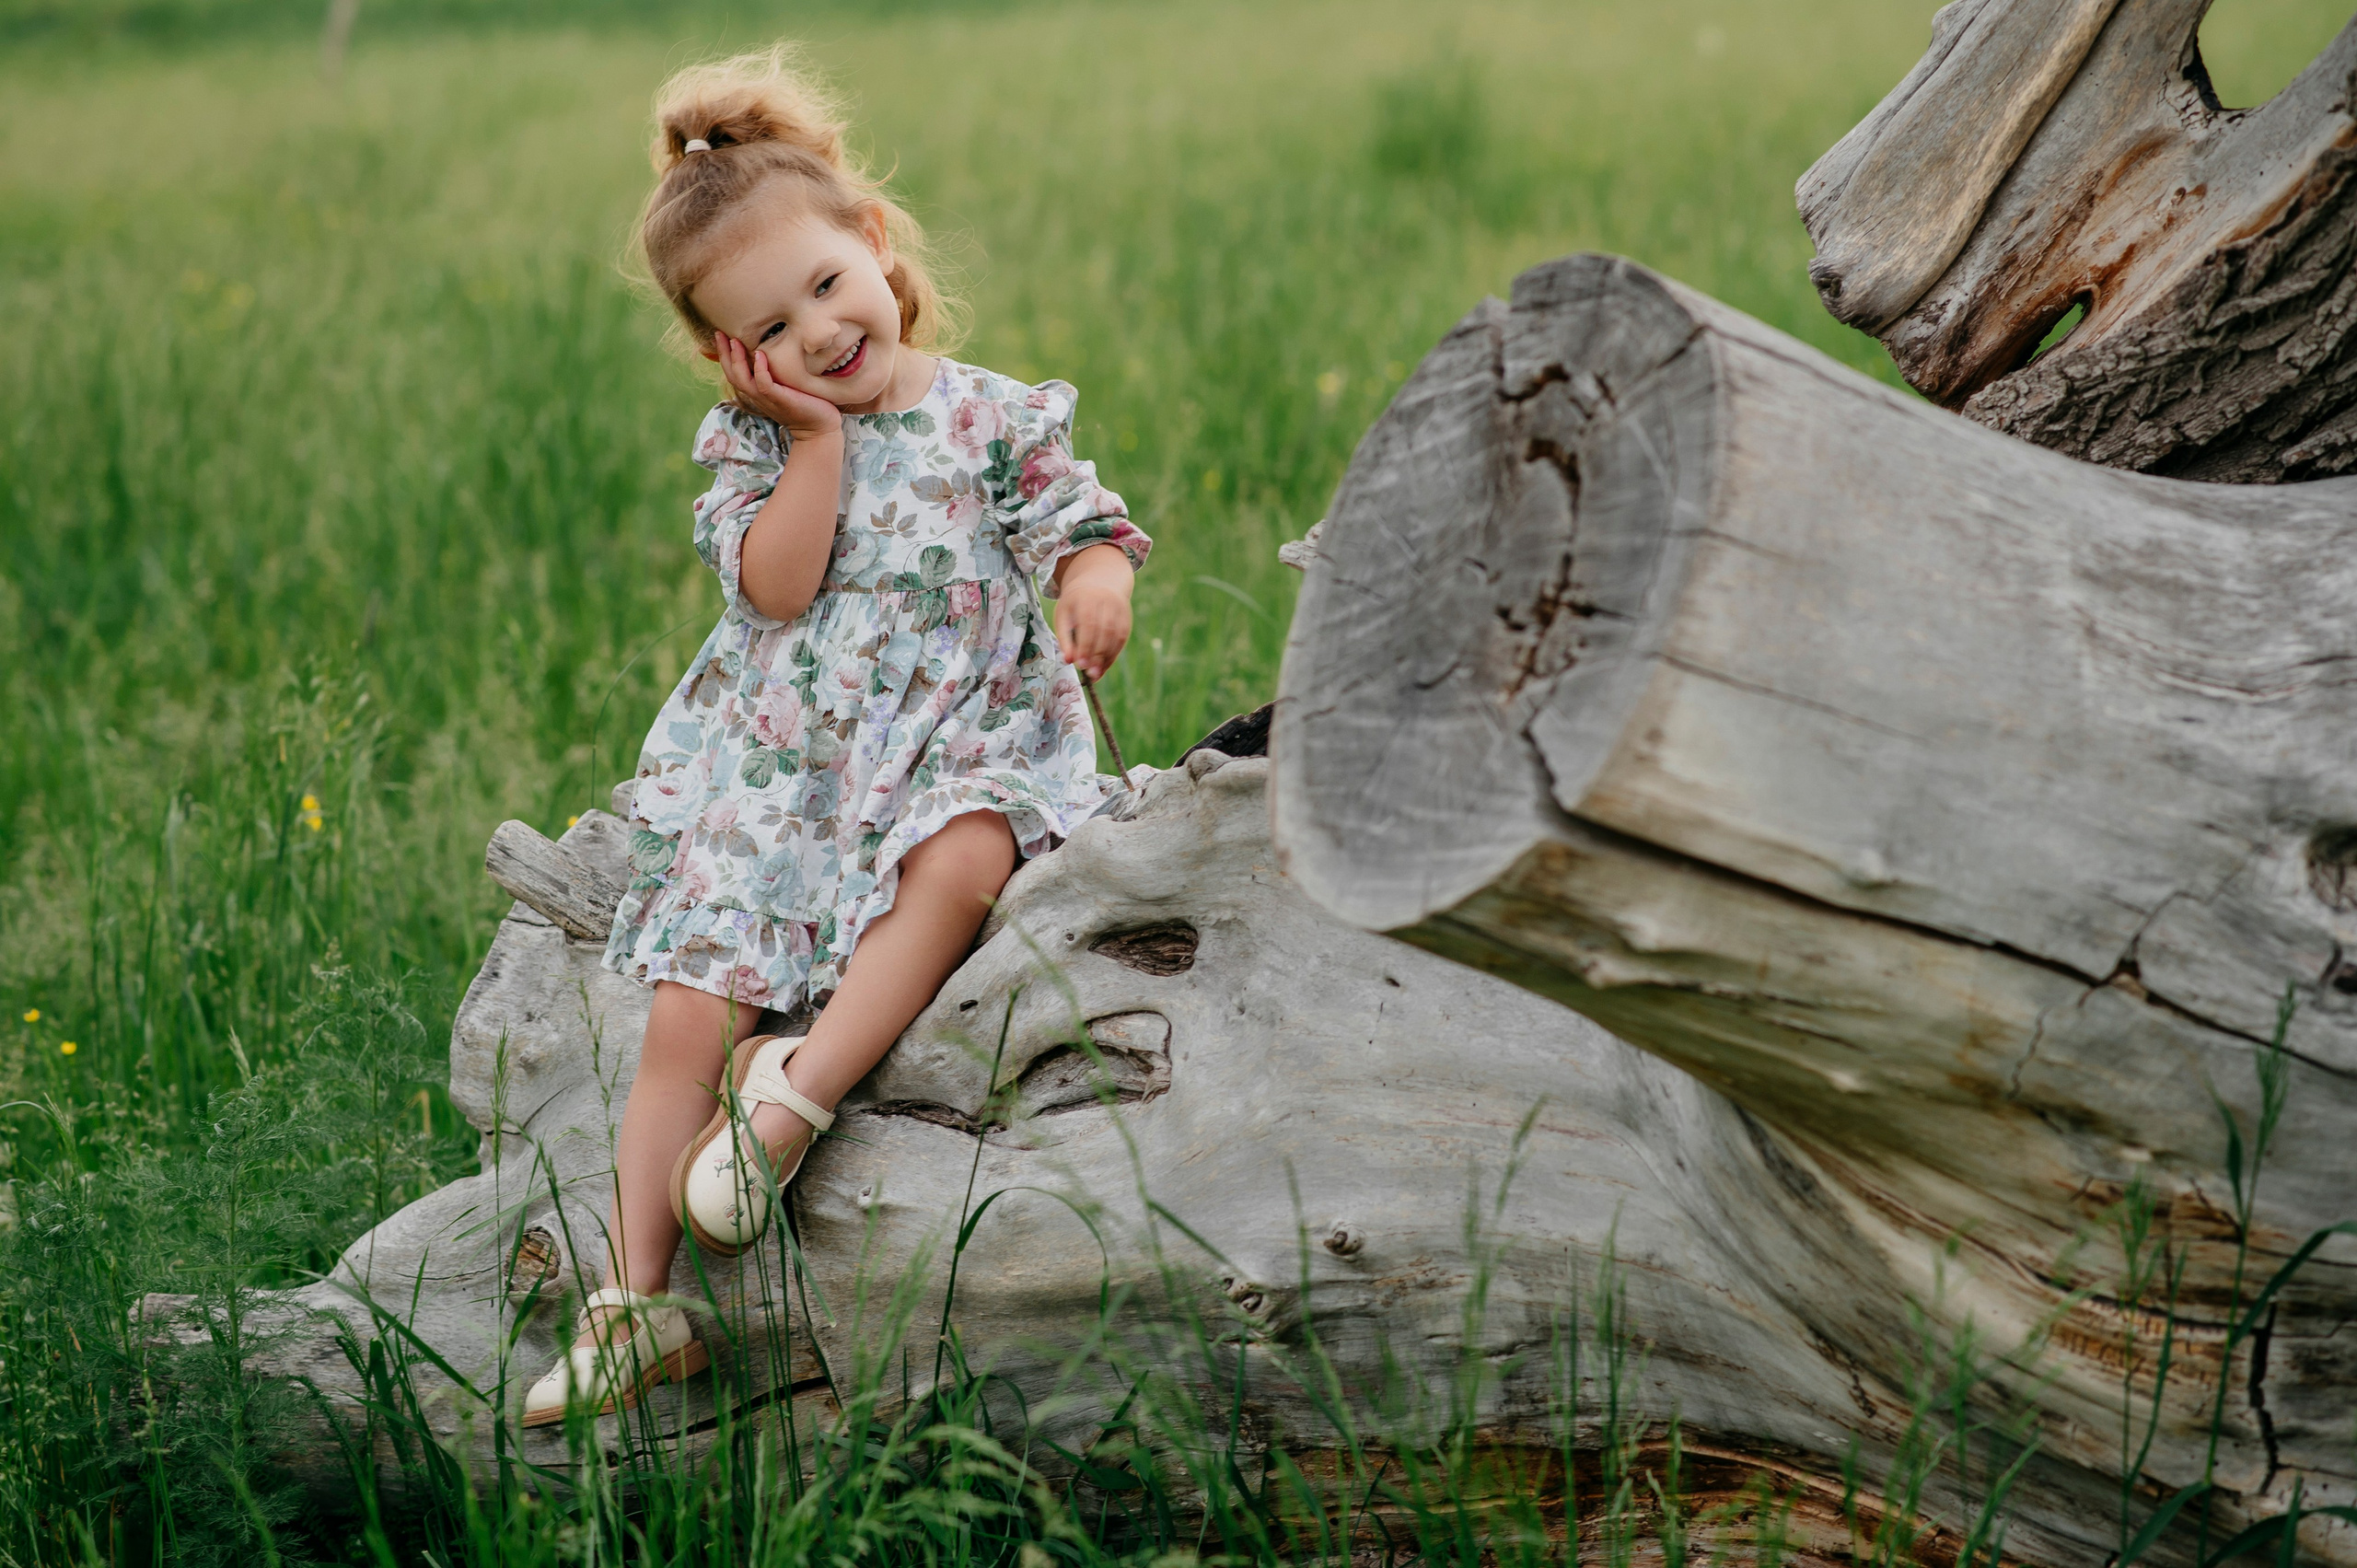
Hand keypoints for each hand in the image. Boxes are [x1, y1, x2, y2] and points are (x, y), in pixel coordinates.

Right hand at [714, 333, 843, 442]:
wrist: (819, 427)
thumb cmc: (805, 403)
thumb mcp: (786, 384)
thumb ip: (775, 371)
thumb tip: (771, 349)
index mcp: (756, 390)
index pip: (733, 372)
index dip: (724, 355)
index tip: (720, 334)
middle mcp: (757, 395)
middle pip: (732, 375)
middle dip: (724, 354)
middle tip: (719, 333)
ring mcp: (767, 399)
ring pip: (743, 380)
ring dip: (736, 360)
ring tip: (735, 341)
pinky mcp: (780, 400)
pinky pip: (764, 385)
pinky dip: (760, 370)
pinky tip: (760, 354)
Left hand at [1052, 544, 1134, 679]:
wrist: (1098, 580)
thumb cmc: (1075, 603)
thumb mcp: (1063, 614)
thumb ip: (1064, 637)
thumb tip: (1069, 661)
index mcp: (1086, 597)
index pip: (1088, 623)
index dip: (1085, 645)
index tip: (1079, 664)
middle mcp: (1106, 600)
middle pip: (1105, 631)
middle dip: (1097, 654)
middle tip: (1089, 673)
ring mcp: (1119, 608)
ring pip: (1116, 636)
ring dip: (1107, 657)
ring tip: (1096, 674)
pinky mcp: (1126, 616)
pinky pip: (1123, 638)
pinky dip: (1114, 654)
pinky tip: (1104, 666)